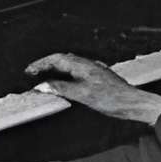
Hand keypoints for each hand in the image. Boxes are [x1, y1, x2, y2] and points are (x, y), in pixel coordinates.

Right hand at [25, 52, 160, 125]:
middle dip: (46, 65)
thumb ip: (61, 88)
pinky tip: (64, 85)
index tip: (28, 71)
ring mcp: (93, 72)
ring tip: (44, 79)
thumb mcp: (82, 94)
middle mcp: (87, 65)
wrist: (132, 103)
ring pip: (69, 67)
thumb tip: (42, 86)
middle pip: (62, 60)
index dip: (40, 64)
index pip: (56, 59)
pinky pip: (76, 74)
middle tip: (32, 74)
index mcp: (82, 65)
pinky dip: (65, 77)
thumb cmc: (111, 98)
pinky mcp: (97, 80)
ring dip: (55, 71)